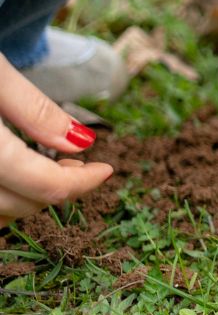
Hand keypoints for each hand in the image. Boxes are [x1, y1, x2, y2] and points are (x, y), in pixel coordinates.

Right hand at [0, 59, 114, 226]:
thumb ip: (34, 111)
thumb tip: (82, 143)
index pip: (40, 184)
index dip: (81, 183)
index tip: (107, 169)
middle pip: (14, 204)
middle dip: (55, 190)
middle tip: (80, 164)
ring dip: (25, 197)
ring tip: (51, 166)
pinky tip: (13, 172)